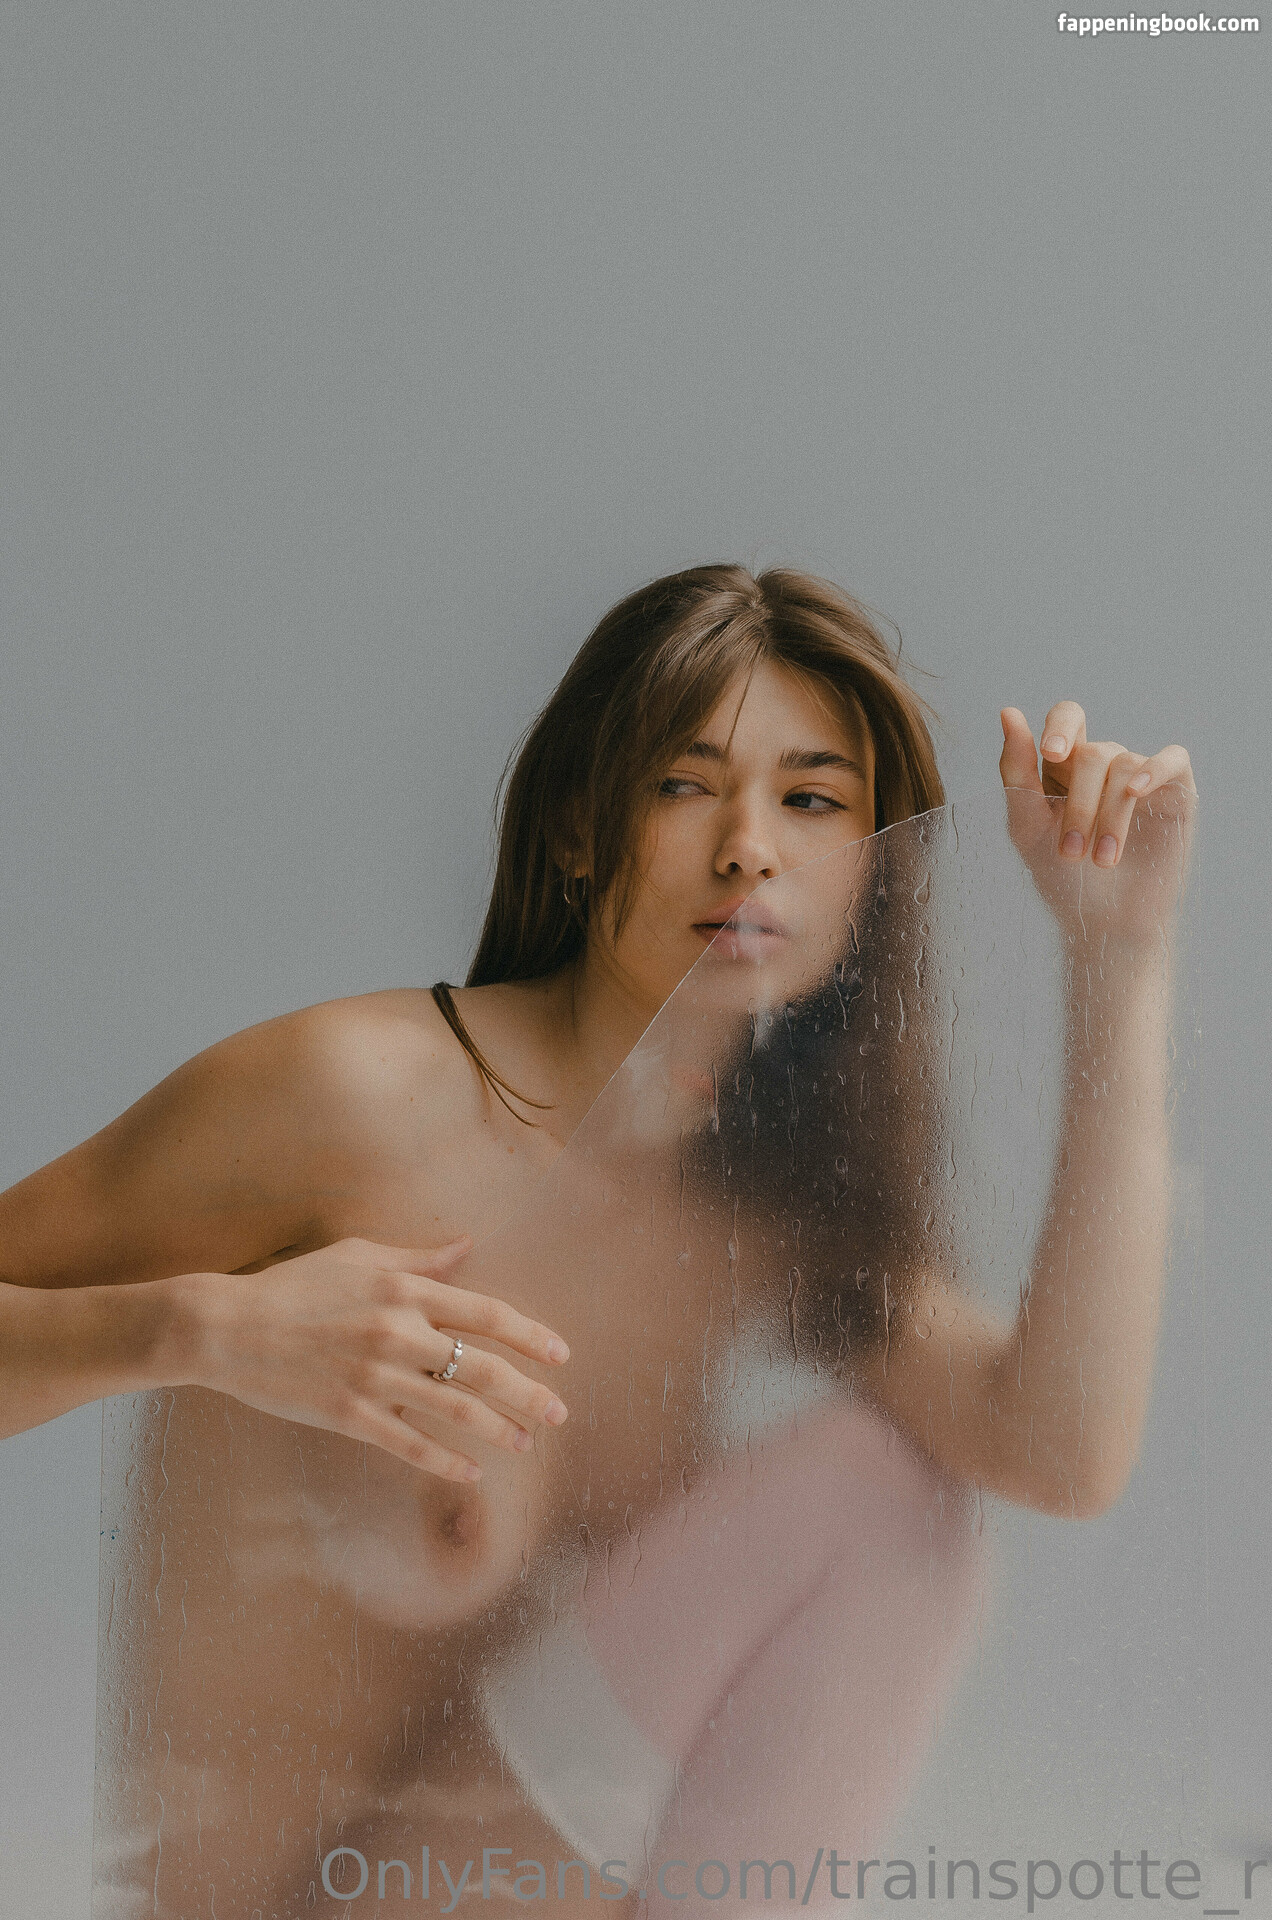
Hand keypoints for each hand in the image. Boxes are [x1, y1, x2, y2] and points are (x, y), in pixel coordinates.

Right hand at [167, 1236, 569, 1480]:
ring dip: (499, 1429)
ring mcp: (376, 1377)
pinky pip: (410, 1443)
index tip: (561, 1355)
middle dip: (530, 1393)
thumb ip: (418, 1258)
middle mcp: (399, 1333)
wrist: (228, 1327)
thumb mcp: (358, 1256)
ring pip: (456, 1410)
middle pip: (484, 1368)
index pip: (487, 1314)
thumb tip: (467, 1249)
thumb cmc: (294, 1285)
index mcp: (405, 1290)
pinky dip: (446, 1461)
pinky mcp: (350, 1415)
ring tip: (527, 1442)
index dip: (530, 1335)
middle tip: (561, 1411)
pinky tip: (471, 1471)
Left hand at [999, 702, 1196, 950]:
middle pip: (1093, 752)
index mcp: (1067, 767)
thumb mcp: (1027, 826)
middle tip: (1071, 851)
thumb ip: (1016, 771)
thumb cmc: (1062, 879)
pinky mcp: (1176, 792)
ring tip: (1102, 861)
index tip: (1050, 754)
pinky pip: (1173, 758)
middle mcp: (1106, 766)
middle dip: (1079, 802)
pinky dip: (1155, 769)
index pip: (1068, 718)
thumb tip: (1008, 712)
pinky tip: (1137, 792)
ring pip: (1126, 766)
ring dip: (1109, 815)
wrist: (1105, 925)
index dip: (1061, 727)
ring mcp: (1142, 776)